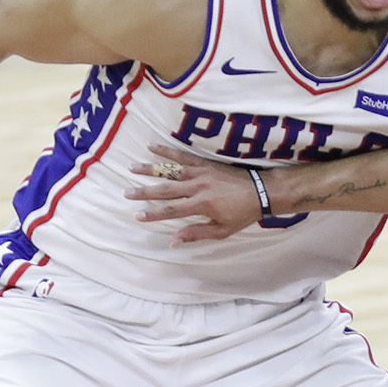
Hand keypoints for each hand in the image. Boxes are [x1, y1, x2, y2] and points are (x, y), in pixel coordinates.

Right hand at [126, 143, 262, 241]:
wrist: (261, 191)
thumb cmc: (242, 214)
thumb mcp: (221, 230)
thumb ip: (196, 233)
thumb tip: (172, 240)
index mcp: (203, 204)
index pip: (172, 210)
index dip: (154, 213)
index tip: (138, 215)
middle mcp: (199, 186)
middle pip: (166, 189)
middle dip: (144, 191)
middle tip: (126, 192)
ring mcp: (201, 172)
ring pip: (170, 169)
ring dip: (150, 169)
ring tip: (132, 167)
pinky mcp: (205, 163)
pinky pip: (182, 156)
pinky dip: (167, 150)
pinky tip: (152, 146)